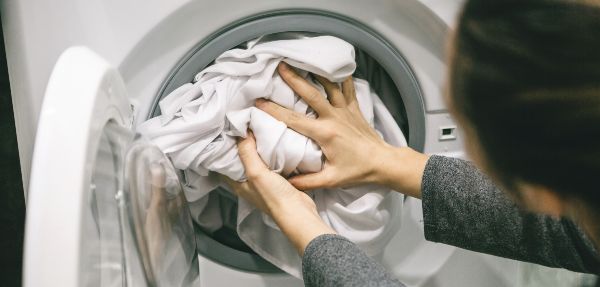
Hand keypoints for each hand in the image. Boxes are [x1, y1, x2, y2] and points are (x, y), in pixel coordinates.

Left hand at [224, 131, 335, 254]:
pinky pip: (269, 163)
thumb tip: (242, 132)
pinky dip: (268, 153)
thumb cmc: (274, 196)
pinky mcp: (276, 181)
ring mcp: (262, 182)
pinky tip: (272, 142)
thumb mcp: (256, 172)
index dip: (222, 149)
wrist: (298, 212)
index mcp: (237, 184)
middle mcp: (247, 183)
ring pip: (255, 161)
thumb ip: (247, 152)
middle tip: (241, 126)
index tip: (225, 132)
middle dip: (239, 145)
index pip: (223, 164)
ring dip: (255, 148)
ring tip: (254, 130)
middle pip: (239, 161)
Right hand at [256, 62, 428, 197]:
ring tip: (304, 58)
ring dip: (316, 71)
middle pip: (311, 93)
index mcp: (325, 133)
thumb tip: (284, 181)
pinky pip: (348, 87)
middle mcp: (334, 117)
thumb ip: (306, 182)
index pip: (294, 120)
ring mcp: (346, 110)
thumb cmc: (357, 171)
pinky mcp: (355, 108)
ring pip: (330, 85)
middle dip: (293, 79)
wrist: (383, 163)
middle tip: (279, 66)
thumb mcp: (331, 180)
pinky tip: (336, 64)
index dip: (274, 111)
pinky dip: (342, 75)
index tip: (259, 103)